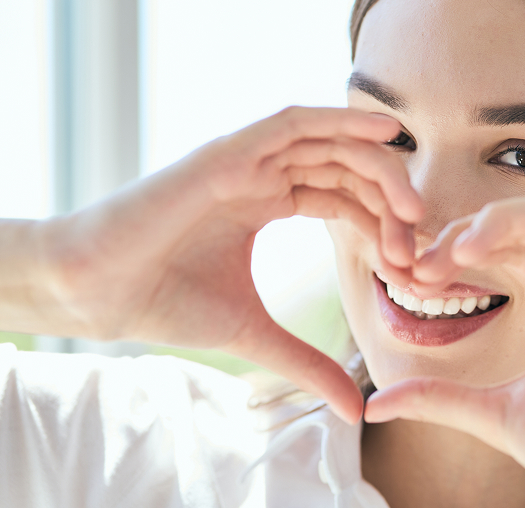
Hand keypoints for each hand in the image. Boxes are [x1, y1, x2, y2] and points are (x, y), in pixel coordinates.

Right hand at [24, 107, 423, 422]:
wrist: (100, 293)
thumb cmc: (165, 302)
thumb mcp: (255, 333)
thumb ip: (307, 361)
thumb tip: (354, 408)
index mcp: (266, 200)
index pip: (342, 198)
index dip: (381, 225)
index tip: (409, 263)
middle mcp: (261, 174)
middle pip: (343, 169)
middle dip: (388, 198)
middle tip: (419, 236)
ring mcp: (245, 159)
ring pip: (327, 144)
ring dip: (375, 164)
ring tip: (412, 200)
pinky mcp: (227, 153)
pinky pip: (291, 124)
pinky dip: (336, 121)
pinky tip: (380, 131)